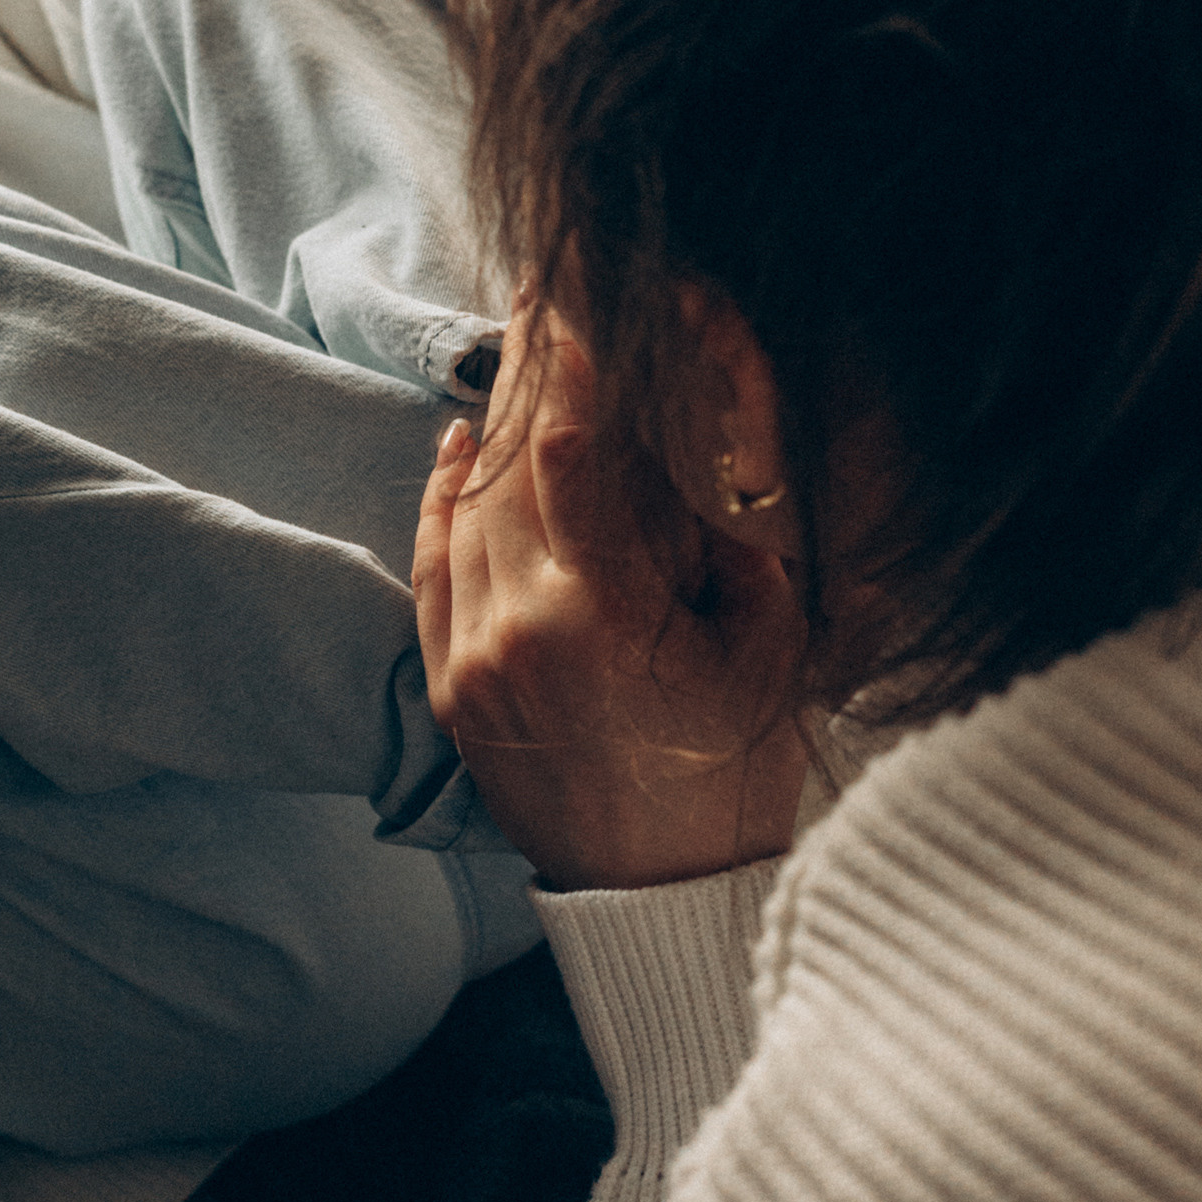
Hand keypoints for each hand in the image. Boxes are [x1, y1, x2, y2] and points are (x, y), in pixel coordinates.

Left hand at [411, 307, 806, 890]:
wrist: (668, 897)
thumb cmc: (739, 769)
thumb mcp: (769, 641)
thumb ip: (724, 531)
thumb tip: (689, 427)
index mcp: (605, 615)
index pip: (565, 454)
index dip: (563, 367)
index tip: (568, 304)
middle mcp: (522, 630)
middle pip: (507, 469)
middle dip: (523, 378)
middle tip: (536, 304)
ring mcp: (475, 662)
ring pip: (466, 511)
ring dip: (489, 429)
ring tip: (511, 357)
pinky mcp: (452, 690)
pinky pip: (432, 569)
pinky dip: (440, 500)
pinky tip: (456, 444)